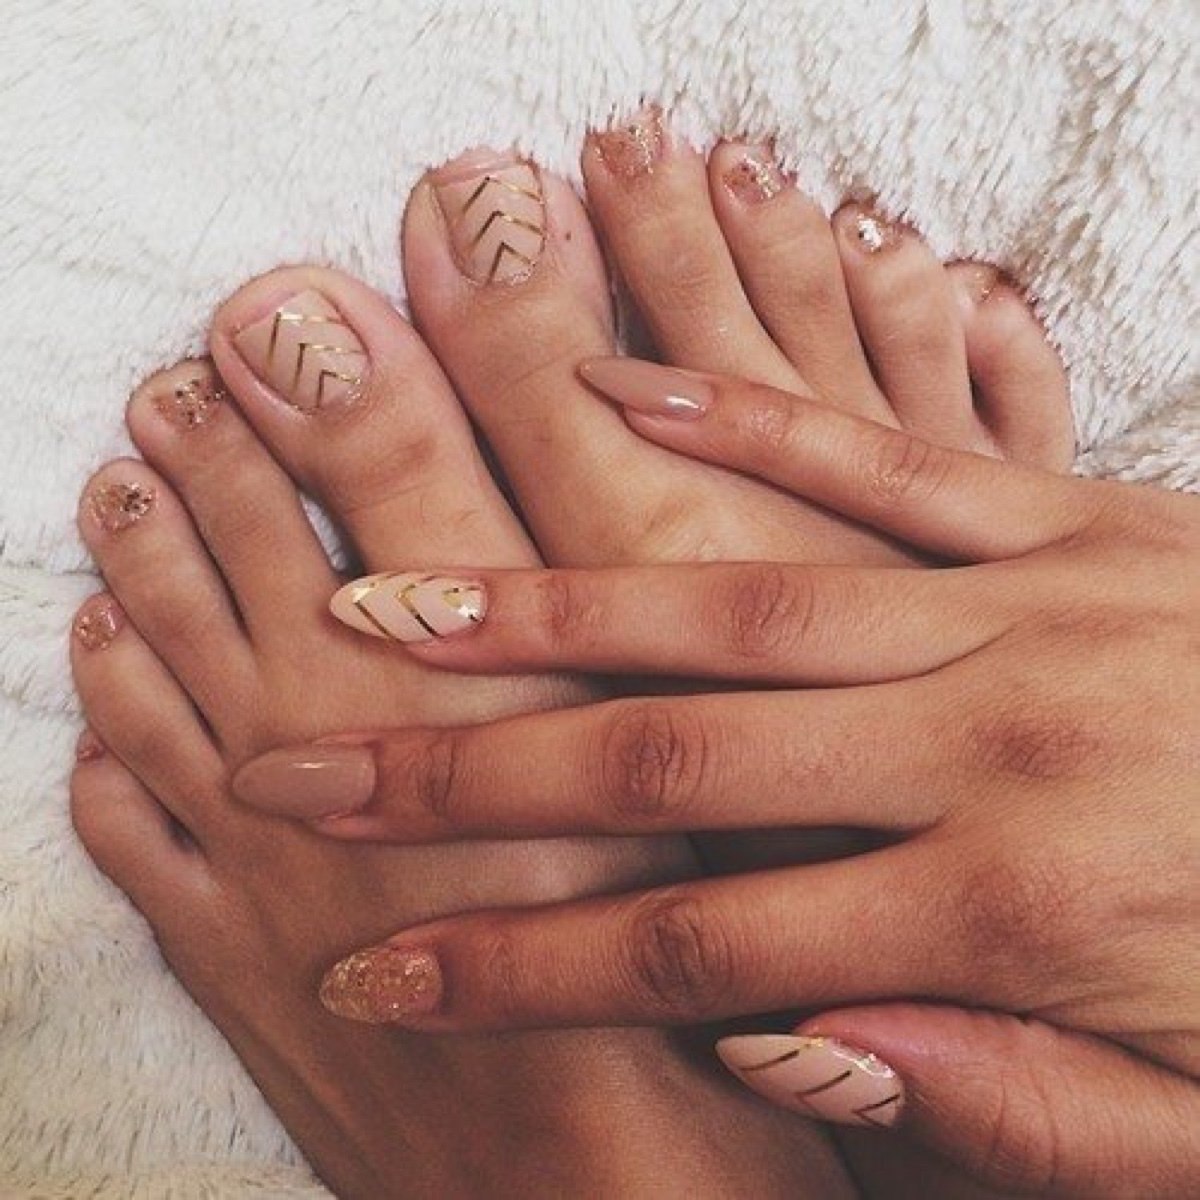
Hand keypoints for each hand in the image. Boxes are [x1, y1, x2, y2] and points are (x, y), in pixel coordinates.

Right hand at [235, 361, 1199, 1194]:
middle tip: (307, 757)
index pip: (700, 954)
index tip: (380, 971)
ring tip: (396, 593)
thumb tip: (773, 1049)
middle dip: (465, 775)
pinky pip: (873, 455)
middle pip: (668, 760)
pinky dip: (737, 425)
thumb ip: (988, 1103)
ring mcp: (1022, 602)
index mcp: (1015, 908)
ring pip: (733, 592)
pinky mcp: (1068, 516)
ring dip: (548, 598)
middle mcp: (987, 734)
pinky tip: (615, 389)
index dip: (521, 973)